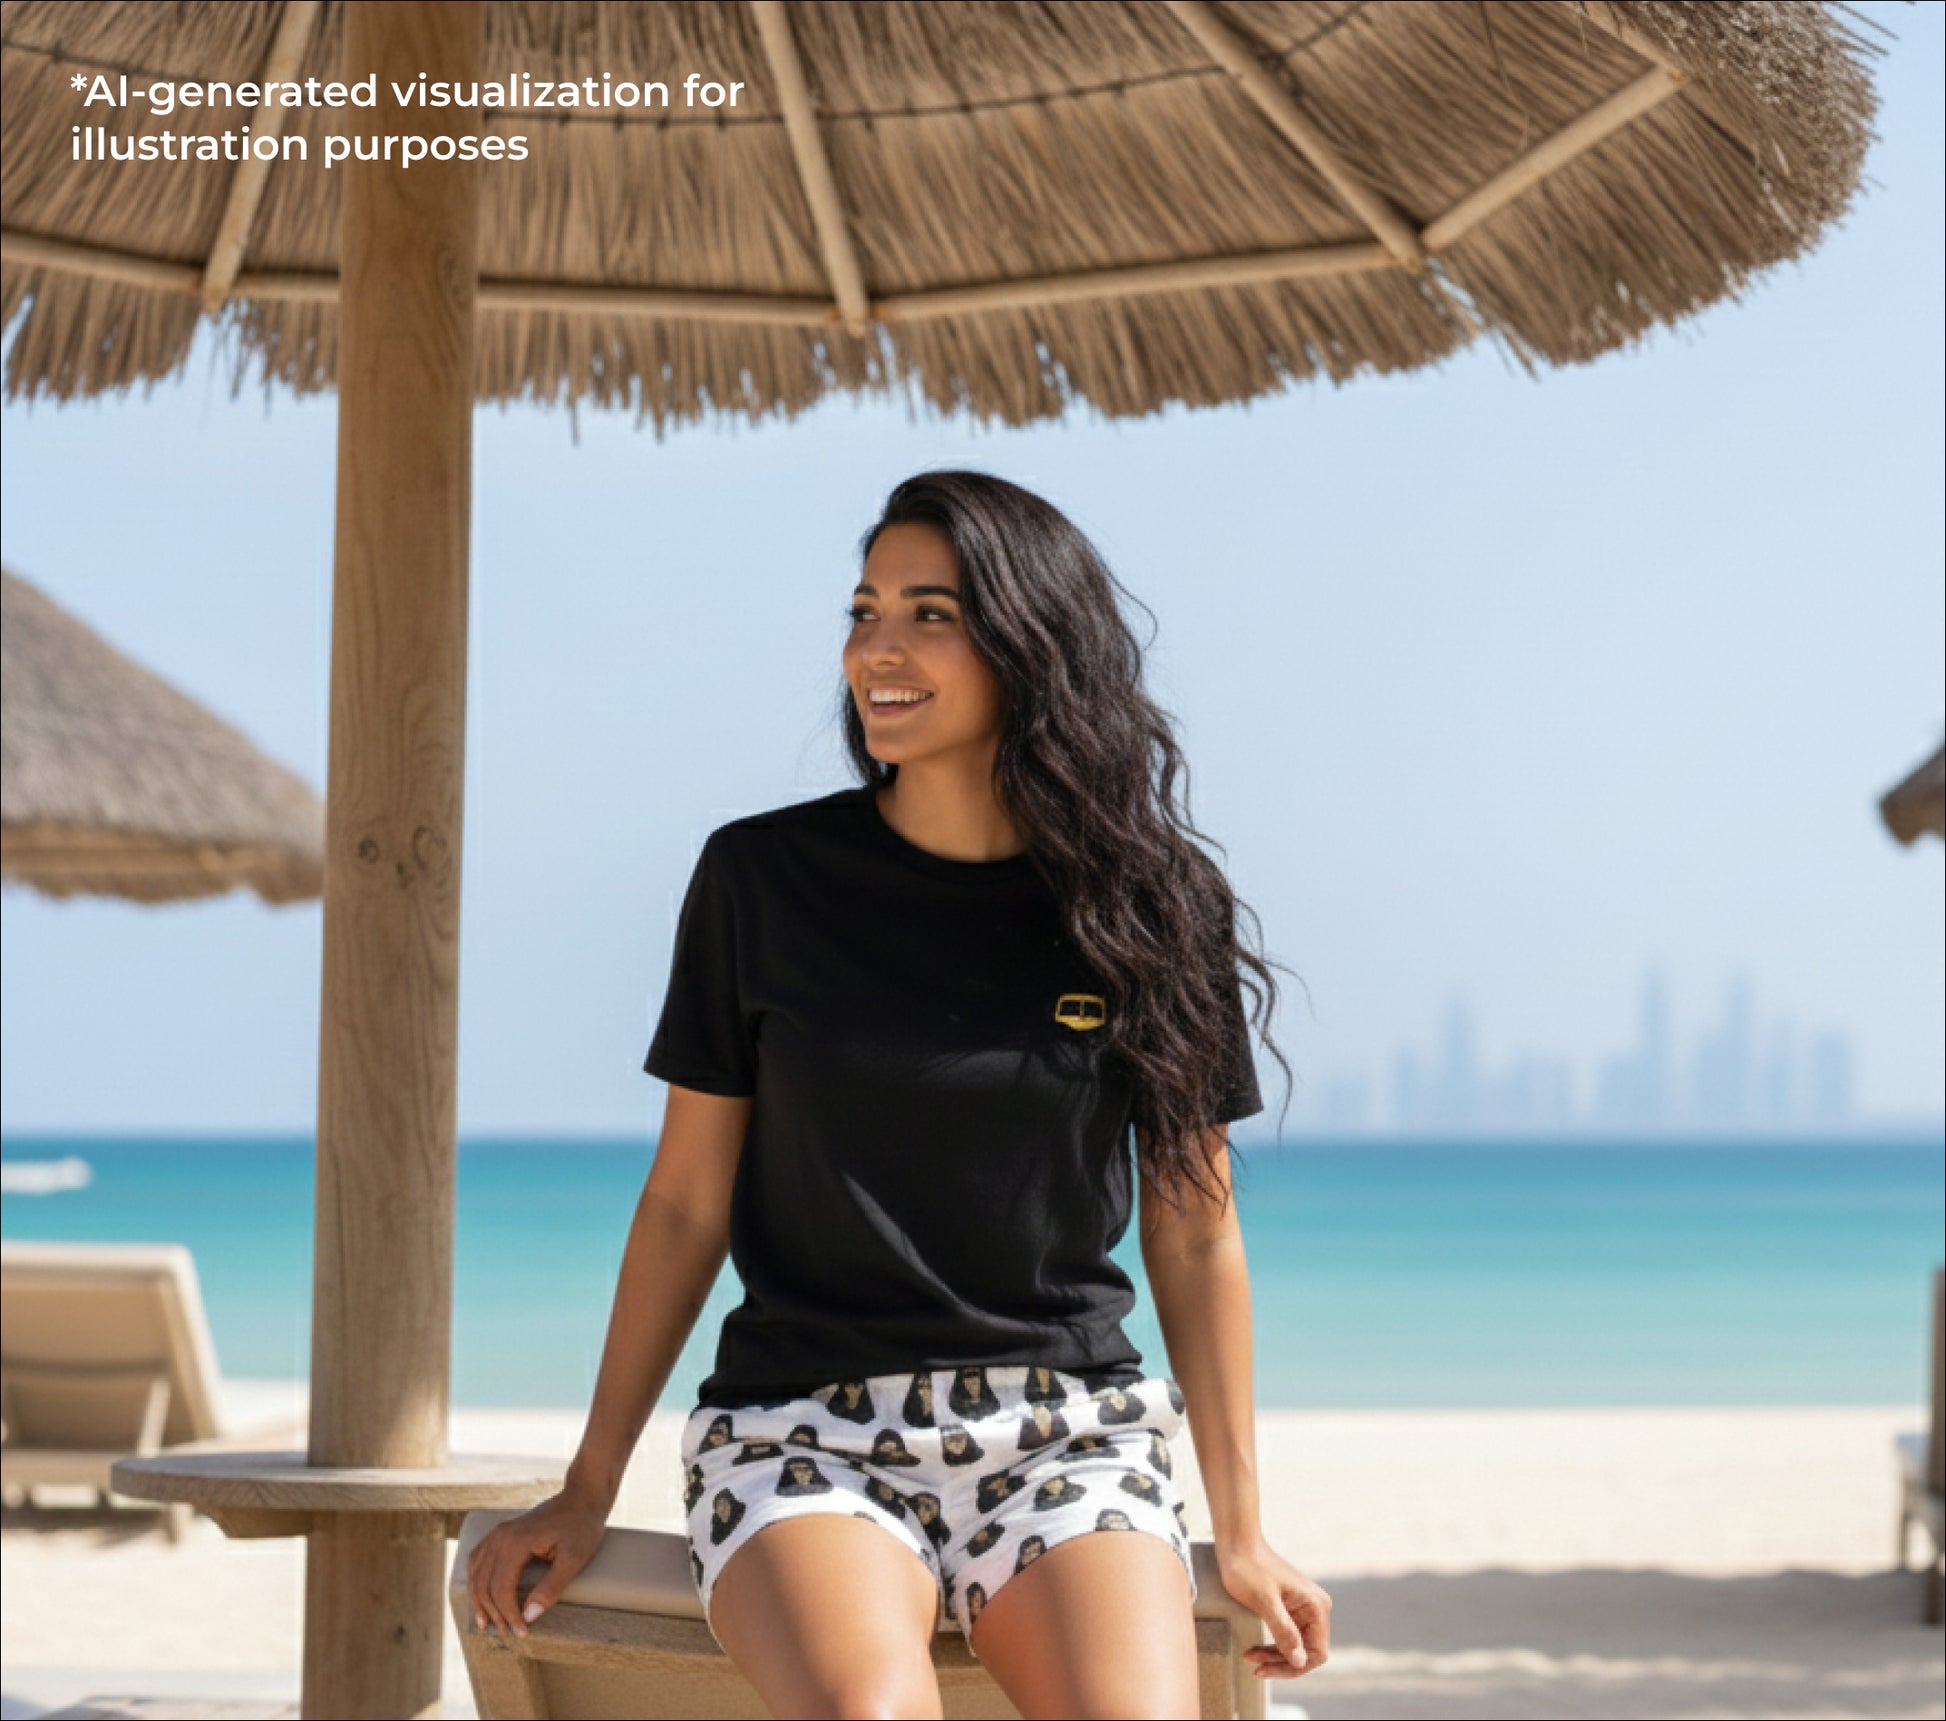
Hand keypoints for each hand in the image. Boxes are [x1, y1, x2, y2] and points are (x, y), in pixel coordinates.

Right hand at [465, 1491, 609, 1639]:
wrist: (581, 1498)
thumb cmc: (581, 1527)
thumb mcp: (574, 1559)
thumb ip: (551, 1588)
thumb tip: (528, 1616)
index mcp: (516, 1542)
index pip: (501, 1589)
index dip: (509, 1614)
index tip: (522, 1632)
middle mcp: (500, 1536)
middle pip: (485, 1584)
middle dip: (494, 1613)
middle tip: (509, 1632)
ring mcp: (498, 1533)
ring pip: (476, 1574)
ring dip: (479, 1601)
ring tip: (487, 1623)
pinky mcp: (500, 1533)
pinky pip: (477, 1559)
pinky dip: (475, 1581)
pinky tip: (480, 1595)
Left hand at [1215, 1532, 1331, 1680]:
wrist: (1237, 1545)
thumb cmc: (1249, 1569)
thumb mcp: (1265, 1602)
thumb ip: (1284, 1632)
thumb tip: (1300, 1661)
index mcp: (1316, 1606)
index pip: (1316, 1653)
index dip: (1294, 1666)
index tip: (1268, 1669)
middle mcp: (1315, 1608)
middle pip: (1305, 1652)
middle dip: (1280, 1662)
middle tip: (1255, 1667)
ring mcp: (1303, 1608)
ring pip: (1295, 1646)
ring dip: (1274, 1656)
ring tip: (1250, 1657)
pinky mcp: (1290, 1608)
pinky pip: (1286, 1636)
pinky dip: (1271, 1646)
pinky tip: (1254, 1650)